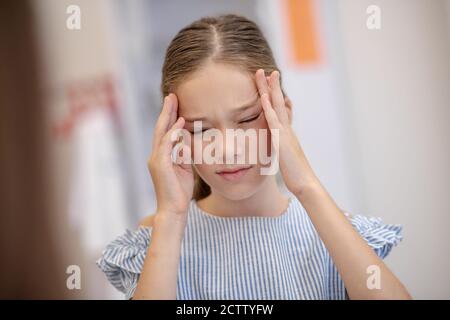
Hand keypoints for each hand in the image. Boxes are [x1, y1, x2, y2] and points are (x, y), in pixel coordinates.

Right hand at [148, 93, 193, 220]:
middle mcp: (156, 155)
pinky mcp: (160, 165)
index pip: (165, 132)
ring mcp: (156, 159)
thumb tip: (188, 141)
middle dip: (166, 110)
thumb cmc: (179, 191)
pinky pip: (166, 144)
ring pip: (161, 132)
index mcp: (161, 156)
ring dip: (167, 116)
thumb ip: (184, 154)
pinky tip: (180, 123)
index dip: (169, 117)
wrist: (173, 209)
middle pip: (160, 128)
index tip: (175, 103)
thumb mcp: (185, 168)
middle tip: (172, 95)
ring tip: (173, 101)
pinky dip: (173, 132)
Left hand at [255, 69, 318, 195]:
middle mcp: (287, 129)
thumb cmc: (296, 175)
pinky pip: (274, 121)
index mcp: (286, 133)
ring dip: (271, 90)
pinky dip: (269, 108)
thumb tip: (279, 146)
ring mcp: (285, 133)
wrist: (305, 184)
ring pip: (278, 106)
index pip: (280, 110)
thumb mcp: (286, 158)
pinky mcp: (282, 140)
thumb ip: (282, 149)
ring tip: (266, 74)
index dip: (274, 97)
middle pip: (279, 103)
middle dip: (272, 87)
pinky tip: (263, 97)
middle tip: (267, 71)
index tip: (269, 84)